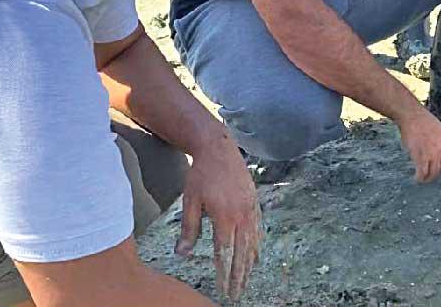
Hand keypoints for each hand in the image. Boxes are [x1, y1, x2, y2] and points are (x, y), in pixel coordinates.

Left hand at [175, 139, 261, 301]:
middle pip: (242, 253)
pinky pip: (258, 231)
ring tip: (246, 281)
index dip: (224, 273)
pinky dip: (256, 247)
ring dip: (249, 265)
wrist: (219, 149)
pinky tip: (254, 257)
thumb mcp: (190, 201)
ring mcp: (251, 210)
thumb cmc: (202, 174)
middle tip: (236, 294)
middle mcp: (241, 216)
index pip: (224, 253)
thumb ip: (189, 229)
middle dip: (239, 276)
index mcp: (225, 217)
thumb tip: (182, 254)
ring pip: (252, 244)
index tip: (223, 290)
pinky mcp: (254, 204)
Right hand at [397, 107, 440, 182]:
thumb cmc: (419, 119)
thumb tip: (434, 151)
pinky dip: (420, 177)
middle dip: (436, 174)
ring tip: (423, 179)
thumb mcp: (436, 127)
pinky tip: (417, 178)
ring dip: (428, 178)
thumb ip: (438, 140)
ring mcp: (433, 152)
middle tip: (430, 177)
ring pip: (433, 171)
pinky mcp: (422, 156)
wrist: (411, 115)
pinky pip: (423, 171)